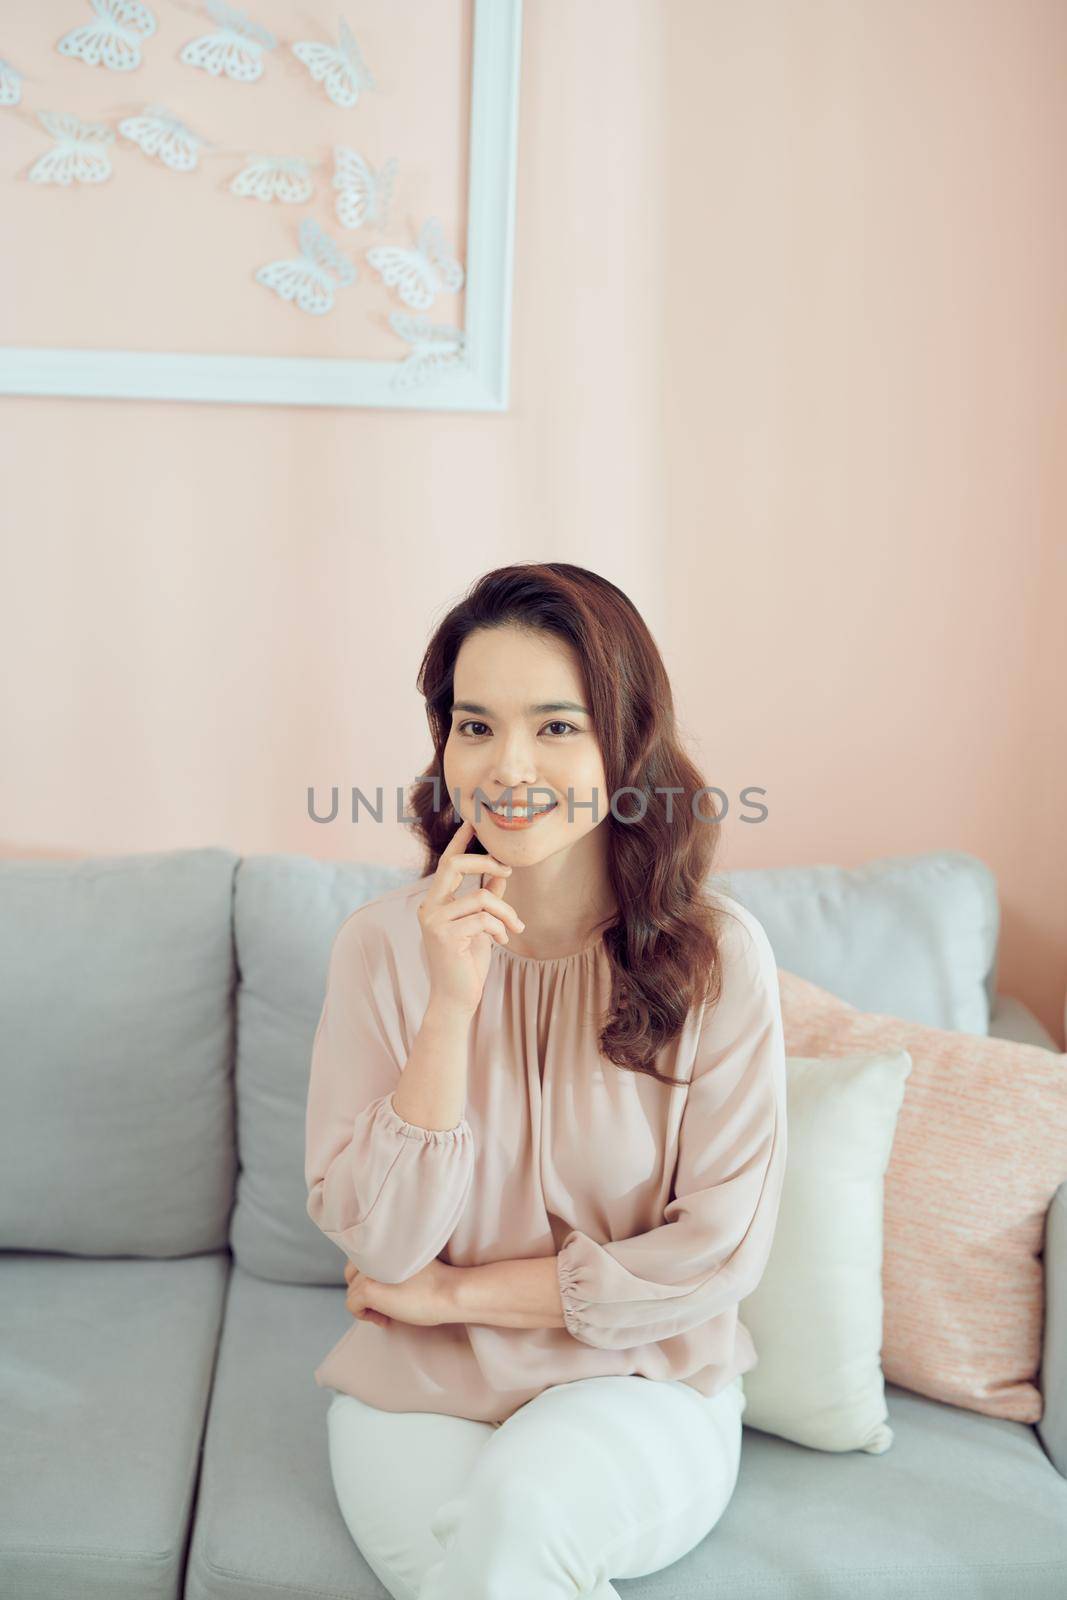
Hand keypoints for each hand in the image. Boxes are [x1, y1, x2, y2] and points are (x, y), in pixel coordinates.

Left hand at [344, 1256, 457, 1328]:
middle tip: (387, 1303)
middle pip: (351, 1274)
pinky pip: (352, 1305)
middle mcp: (373, 1252)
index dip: (371, 1276)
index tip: (388, 1290)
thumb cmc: (436, 1281)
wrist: (449, 1292)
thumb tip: (368, 1279)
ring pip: (352, 1291)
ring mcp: (368, 1270)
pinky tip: (386, 1319)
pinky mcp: (368, 1289)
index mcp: (383, 1242)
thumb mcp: (408, 1264)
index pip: (360, 1258)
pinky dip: (365, 1316)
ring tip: (390, 1312)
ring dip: (368, 1305)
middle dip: (365, 1290)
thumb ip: (388, 1261)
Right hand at [417, 817, 524, 1015]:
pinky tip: (501, 941)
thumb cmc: (468, 962)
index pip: (447, 863)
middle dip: (486, 861)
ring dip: (506, 911)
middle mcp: (429, 907)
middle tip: (508, 868)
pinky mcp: (444, 936)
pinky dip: (499, 928)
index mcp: (435, 902)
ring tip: (514, 927)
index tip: (474, 821)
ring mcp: (433, 921)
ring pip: (481, 896)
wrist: (457, 999)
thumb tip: (502, 869)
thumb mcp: (481, 924)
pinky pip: (483, 918)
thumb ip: (488, 896)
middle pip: (454, 865)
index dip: (461, 840)